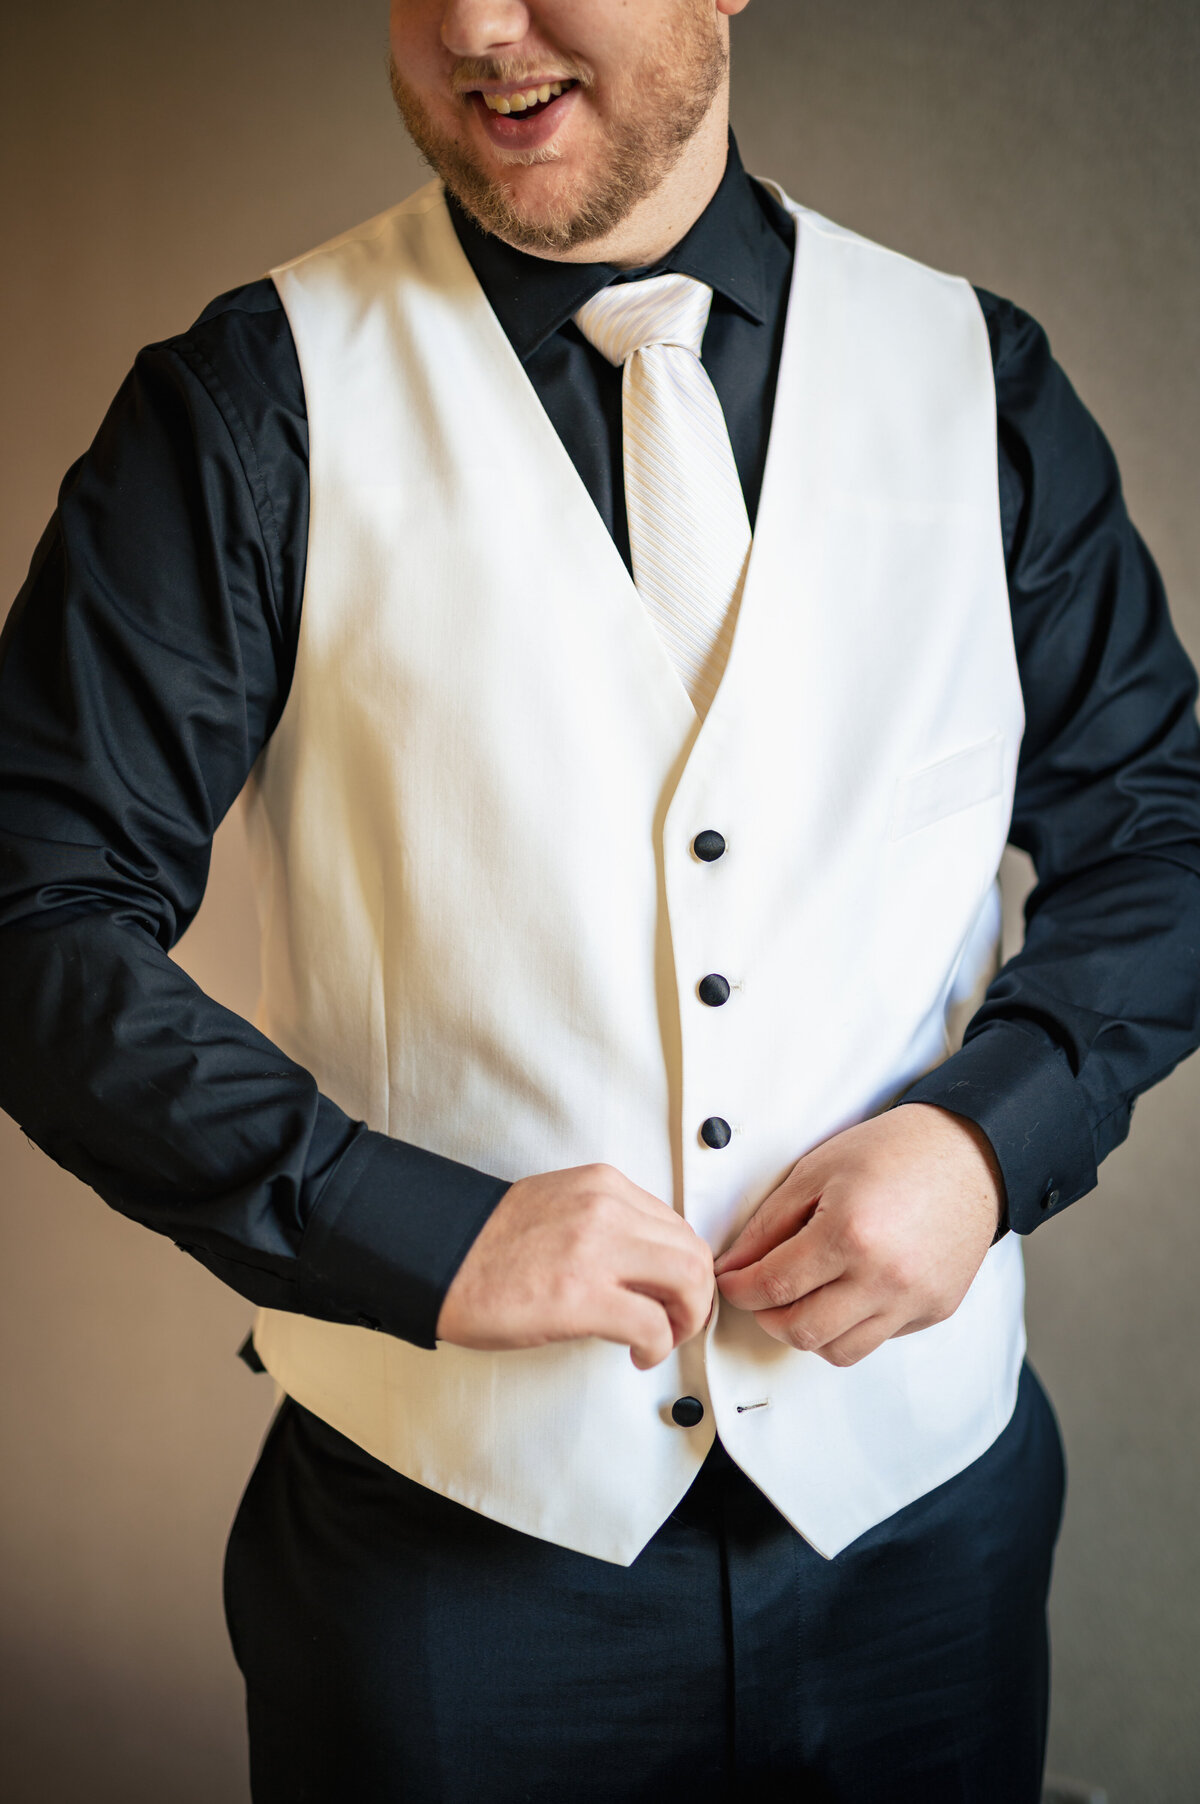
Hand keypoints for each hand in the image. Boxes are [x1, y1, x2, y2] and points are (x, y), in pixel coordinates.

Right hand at [436, 1162, 714, 1369]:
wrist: (437, 1257)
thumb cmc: (490, 1244)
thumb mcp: (562, 1206)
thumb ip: (610, 1221)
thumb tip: (649, 1263)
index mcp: (603, 1186)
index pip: (677, 1226)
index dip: (686, 1269)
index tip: (674, 1295)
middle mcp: (606, 1209)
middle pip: (693, 1252)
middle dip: (697, 1297)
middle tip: (678, 1324)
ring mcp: (595, 1251)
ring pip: (688, 1281)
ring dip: (685, 1319)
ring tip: (662, 1339)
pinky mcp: (581, 1297)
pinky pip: (652, 1324)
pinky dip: (657, 1346)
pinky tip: (638, 1354)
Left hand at [713, 1105, 1003, 1367]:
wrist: (970, 1154)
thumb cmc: (896, 1151)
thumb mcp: (816, 1171)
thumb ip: (769, 1224)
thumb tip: (736, 1264)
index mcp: (849, 1233)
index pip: (773, 1286)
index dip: (740, 1289)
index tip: (732, 1282)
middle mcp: (884, 1276)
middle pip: (802, 1331)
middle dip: (768, 1317)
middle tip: (761, 1294)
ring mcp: (914, 1300)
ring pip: (839, 1351)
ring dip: (809, 1331)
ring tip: (804, 1297)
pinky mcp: (935, 1310)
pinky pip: (879, 1339)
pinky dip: (852, 1325)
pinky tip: (848, 1291)